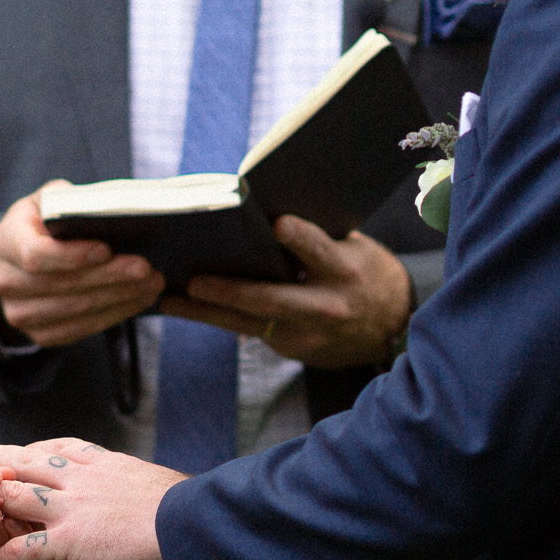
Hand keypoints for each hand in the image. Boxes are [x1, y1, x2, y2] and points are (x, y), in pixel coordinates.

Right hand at [0, 185, 165, 348]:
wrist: (28, 256)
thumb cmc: (47, 221)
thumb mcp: (52, 200)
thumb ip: (71, 202)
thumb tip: (110, 212)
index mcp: (5, 241)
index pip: (35, 254)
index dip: (72, 256)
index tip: (107, 250)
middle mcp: (5, 280)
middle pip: (61, 285)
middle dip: (108, 277)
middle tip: (145, 268)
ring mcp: (19, 312)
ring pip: (74, 310)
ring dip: (118, 298)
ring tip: (150, 284)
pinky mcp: (39, 334)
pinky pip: (80, 330)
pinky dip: (113, 315)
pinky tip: (137, 300)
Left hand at [0, 438, 181, 559]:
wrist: (198, 522)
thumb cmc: (190, 510)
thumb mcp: (156, 487)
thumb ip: (137, 489)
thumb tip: (150, 496)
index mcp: (101, 461)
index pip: (53, 448)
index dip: (25, 451)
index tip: (5, 450)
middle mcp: (79, 475)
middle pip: (20, 462)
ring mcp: (70, 505)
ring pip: (10, 497)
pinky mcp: (70, 538)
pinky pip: (20, 550)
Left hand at [164, 215, 410, 368]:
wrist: (391, 328)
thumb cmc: (364, 273)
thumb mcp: (354, 249)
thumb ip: (317, 236)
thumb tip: (263, 210)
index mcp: (346, 271)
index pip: (321, 252)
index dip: (301, 239)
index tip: (278, 223)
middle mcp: (326, 307)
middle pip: (273, 299)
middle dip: (232, 290)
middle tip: (196, 280)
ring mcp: (306, 334)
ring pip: (248, 323)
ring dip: (205, 310)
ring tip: (169, 298)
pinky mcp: (290, 349)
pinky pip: (247, 331)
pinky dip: (215, 316)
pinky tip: (185, 305)